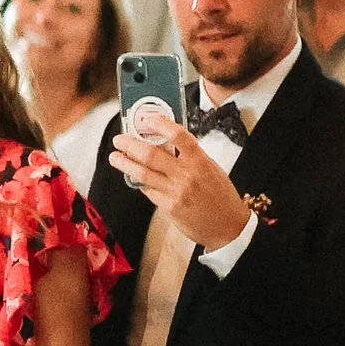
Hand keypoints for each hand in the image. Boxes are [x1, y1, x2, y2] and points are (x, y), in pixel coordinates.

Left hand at [111, 119, 255, 253]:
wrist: (228, 226)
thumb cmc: (221, 196)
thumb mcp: (210, 169)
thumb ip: (189, 156)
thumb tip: (164, 142)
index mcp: (200, 161)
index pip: (179, 136)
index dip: (161, 124)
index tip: (147, 118)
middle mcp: (187, 175)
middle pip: (151, 155)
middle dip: (130, 144)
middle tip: (119, 139)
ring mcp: (176, 192)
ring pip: (143, 174)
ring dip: (125, 164)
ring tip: (115, 157)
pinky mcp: (169, 208)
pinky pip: (148, 191)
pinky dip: (140, 183)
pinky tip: (135, 178)